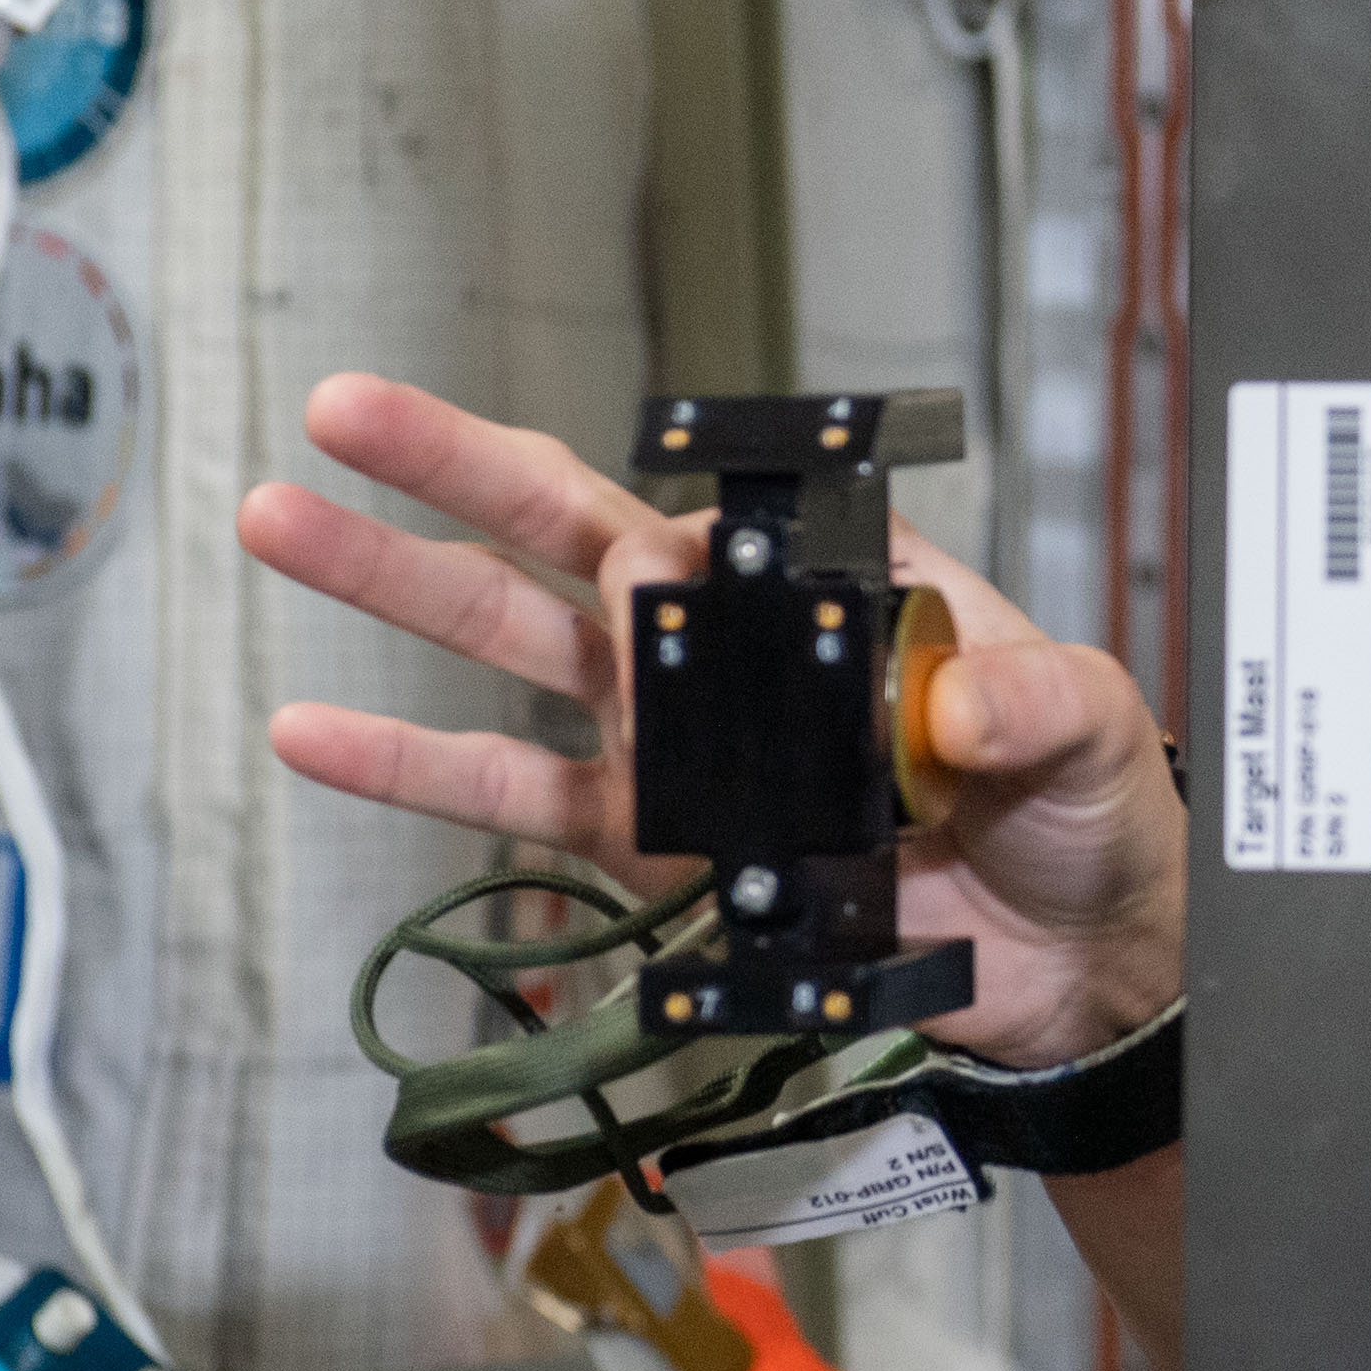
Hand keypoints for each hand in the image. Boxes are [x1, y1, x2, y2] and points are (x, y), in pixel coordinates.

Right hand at [234, 373, 1184, 1069]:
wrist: (1084, 960)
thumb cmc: (1090, 811)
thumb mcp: (1082, 724)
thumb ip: (1021, 703)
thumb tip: (941, 705)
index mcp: (830, 586)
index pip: (706, 523)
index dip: (636, 523)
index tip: (599, 542)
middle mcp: (739, 647)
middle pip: (568, 538)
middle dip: (449, 472)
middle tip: (336, 410)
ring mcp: (687, 744)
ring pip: (515, 649)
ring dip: (395, 593)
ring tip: (279, 524)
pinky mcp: (663, 848)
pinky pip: (521, 806)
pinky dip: (415, 769)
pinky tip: (314, 731)